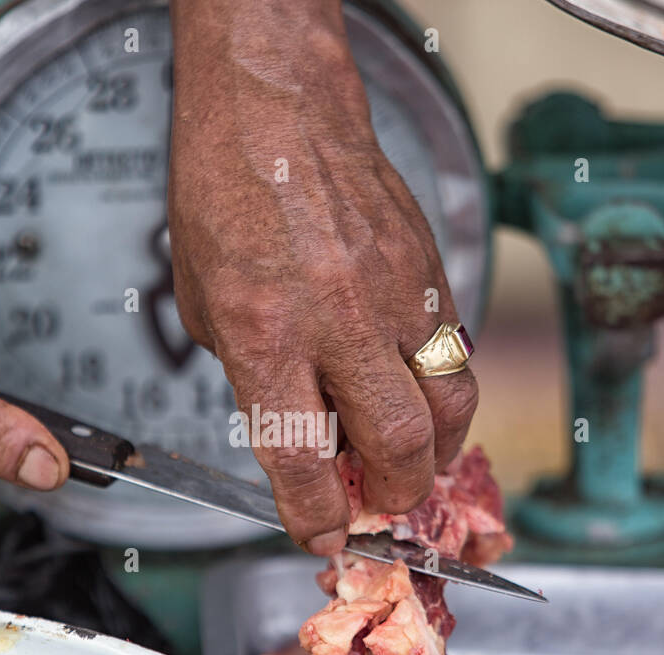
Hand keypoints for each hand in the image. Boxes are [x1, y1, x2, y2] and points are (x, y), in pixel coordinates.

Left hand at [168, 0, 477, 554]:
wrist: (275, 110)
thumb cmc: (226, 195)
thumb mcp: (207, 303)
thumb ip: (255, 377)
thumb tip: (299, 432)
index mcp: (264, 333)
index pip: (301, 459)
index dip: (314, 518)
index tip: (318, 536)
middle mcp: (337, 319)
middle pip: (399, 446)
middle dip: (393, 496)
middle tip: (377, 500)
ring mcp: (395, 294)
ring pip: (452, 407)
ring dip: (436, 454)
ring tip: (412, 459)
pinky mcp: (429, 272)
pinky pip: (456, 354)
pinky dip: (443, 395)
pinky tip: (418, 394)